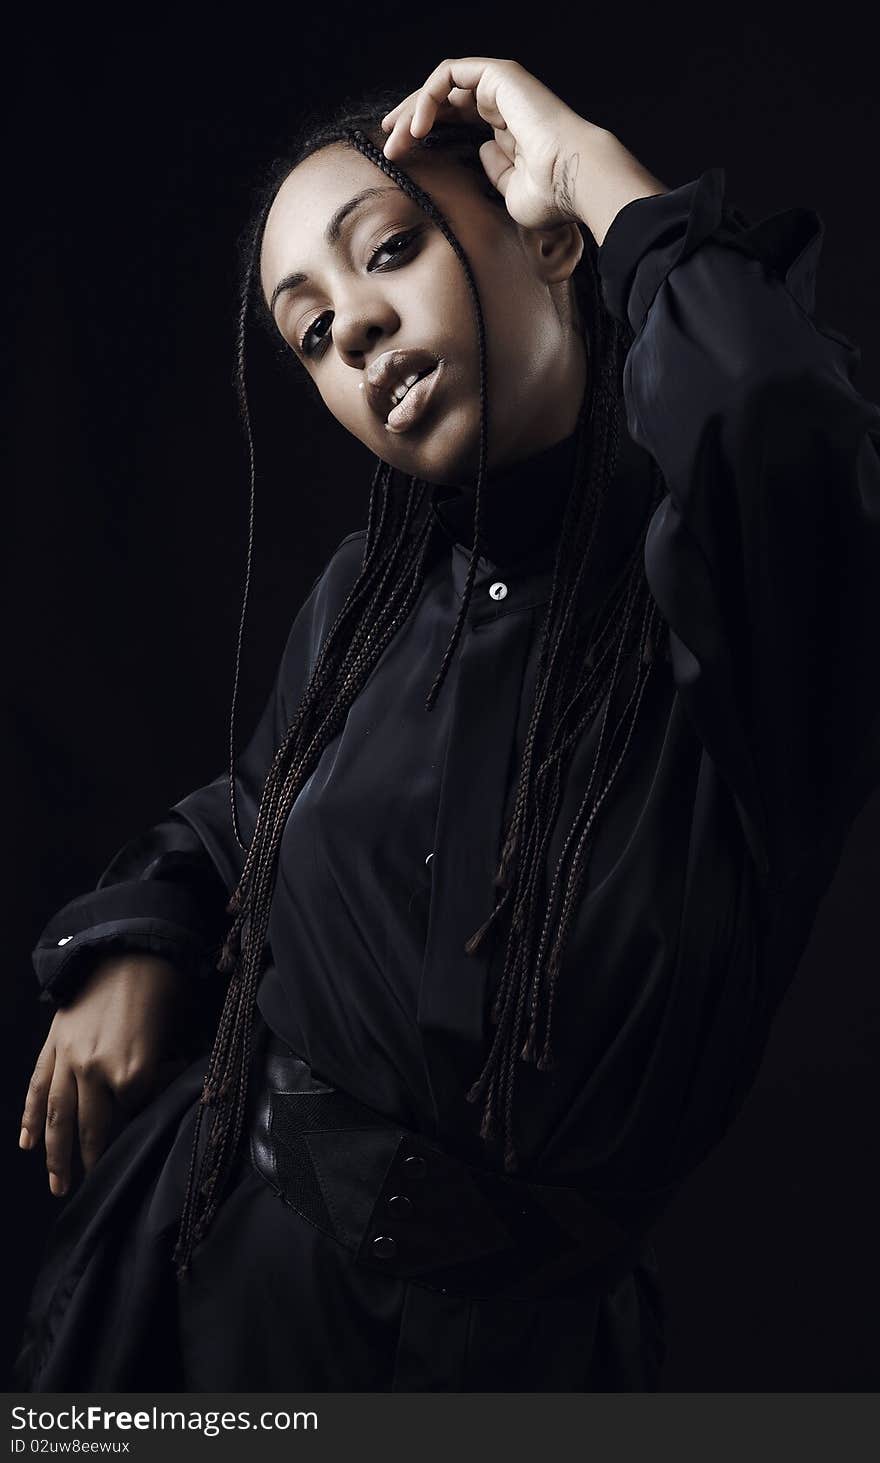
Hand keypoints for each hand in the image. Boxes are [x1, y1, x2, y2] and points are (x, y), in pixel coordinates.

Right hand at [18, 953, 192, 1196]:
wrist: (127, 944)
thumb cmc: (162, 986)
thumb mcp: (175, 1032)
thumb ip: (165, 1070)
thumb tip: (162, 1089)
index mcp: (131, 1072)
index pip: (134, 1115)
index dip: (142, 1122)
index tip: (148, 1129)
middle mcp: (95, 1072)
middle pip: (92, 1128)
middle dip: (93, 1159)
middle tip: (92, 1188)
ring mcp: (69, 1059)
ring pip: (58, 1117)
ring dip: (56, 1155)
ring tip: (57, 1185)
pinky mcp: (53, 1044)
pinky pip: (38, 1087)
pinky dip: (31, 1116)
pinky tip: (28, 1143)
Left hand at [380, 57, 667, 246]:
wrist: (574, 180)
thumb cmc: (551, 195)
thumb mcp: (511, 193)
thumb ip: (494, 173)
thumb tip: (480, 154)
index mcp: (506, 126)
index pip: (456, 117)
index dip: (425, 131)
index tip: (401, 152)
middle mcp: (502, 102)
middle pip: (443, 100)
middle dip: (410, 120)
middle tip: (389, 144)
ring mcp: (501, 86)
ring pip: (441, 85)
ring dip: (413, 110)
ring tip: (396, 139)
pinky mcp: (499, 75)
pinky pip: (448, 75)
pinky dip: (427, 97)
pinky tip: (417, 128)